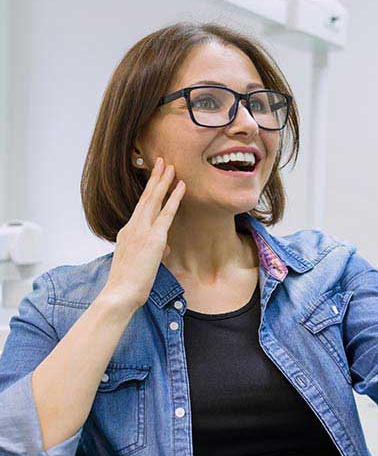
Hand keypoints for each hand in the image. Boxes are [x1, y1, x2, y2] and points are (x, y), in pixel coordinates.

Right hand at [103, 157, 185, 308]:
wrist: (118, 294)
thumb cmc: (128, 284)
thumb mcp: (141, 263)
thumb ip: (153, 250)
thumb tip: (166, 247)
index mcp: (128, 232)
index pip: (141, 206)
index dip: (149, 190)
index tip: (155, 176)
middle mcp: (132, 227)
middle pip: (146, 197)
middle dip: (155, 178)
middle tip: (162, 161)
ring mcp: (141, 231)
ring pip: (154, 200)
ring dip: (163, 181)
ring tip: (171, 166)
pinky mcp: (153, 239)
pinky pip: (166, 214)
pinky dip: (174, 198)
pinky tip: (181, 187)